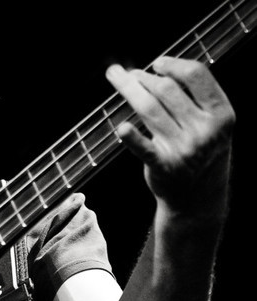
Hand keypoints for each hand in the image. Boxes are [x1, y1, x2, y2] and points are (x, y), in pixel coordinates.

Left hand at [105, 56, 234, 219]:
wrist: (199, 198)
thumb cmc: (201, 152)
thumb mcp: (212, 125)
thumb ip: (194, 99)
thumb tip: (157, 70)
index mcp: (221, 114)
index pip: (197, 76)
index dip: (173, 64)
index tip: (156, 63)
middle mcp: (204, 130)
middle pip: (167, 90)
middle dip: (143, 77)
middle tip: (129, 74)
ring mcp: (184, 149)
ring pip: (150, 109)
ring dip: (130, 90)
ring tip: (119, 79)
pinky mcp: (163, 166)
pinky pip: (144, 148)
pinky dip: (131, 138)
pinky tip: (121, 128)